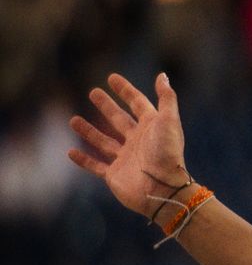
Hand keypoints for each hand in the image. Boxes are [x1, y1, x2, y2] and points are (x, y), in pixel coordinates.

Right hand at [67, 73, 192, 219]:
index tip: (112, 77)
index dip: (125, 90)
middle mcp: (138, 141)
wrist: (162, 188)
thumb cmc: (167, 153)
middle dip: (107, 106)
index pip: (137, 103)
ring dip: (89, 131)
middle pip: (119, 119)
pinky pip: (95, 166)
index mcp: (152, 127)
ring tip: (73, 120)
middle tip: (93, 92)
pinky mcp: (114, 175)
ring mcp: (125, 158)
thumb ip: (166, 98)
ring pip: (104, 141)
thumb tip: (162, 75)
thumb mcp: (169, 121)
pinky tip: (70, 151)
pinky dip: (84, 160)